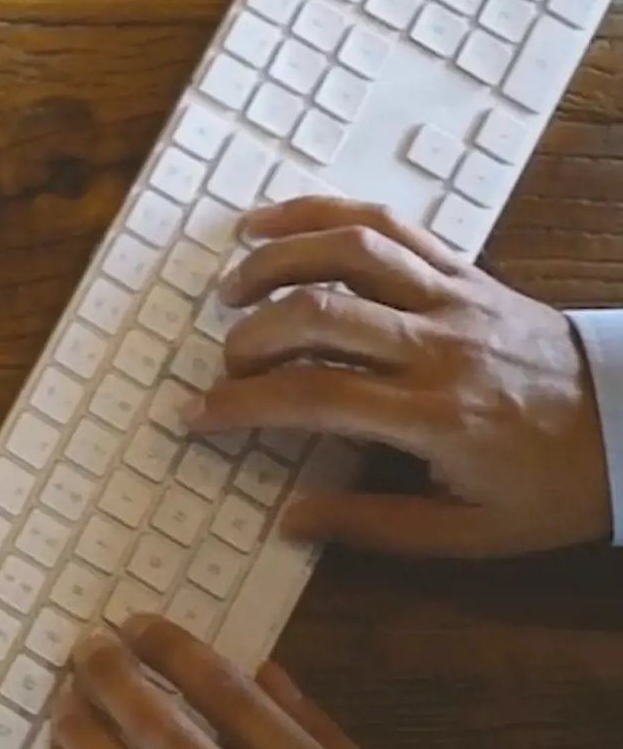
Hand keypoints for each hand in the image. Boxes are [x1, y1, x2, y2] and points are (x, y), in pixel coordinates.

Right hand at [192, 196, 612, 555]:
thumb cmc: (554, 487)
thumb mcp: (474, 534)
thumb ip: (377, 527)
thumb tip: (292, 520)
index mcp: (437, 416)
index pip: (314, 396)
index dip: (241, 404)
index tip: (195, 416)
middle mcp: (438, 346)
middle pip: (318, 314)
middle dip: (248, 336)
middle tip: (222, 364)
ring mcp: (453, 298)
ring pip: (348, 251)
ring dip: (276, 260)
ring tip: (232, 287)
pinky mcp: (466, 270)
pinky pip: (389, 225)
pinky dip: (322, 214)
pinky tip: (274, 225)